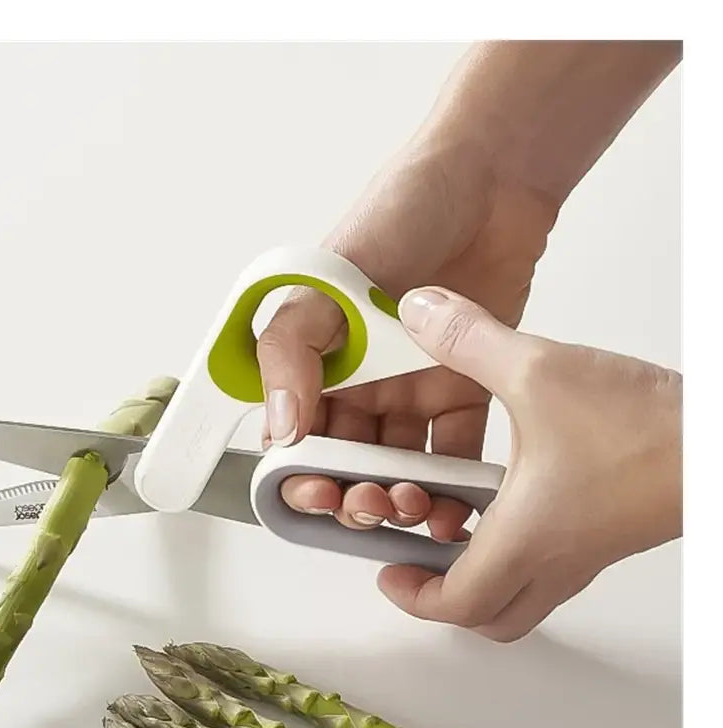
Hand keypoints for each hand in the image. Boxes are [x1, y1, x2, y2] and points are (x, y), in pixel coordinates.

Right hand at [257, 135, 557, 540]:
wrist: (489, 179)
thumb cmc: (398, 214)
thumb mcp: (324, 279)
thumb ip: (290, 351)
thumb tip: (280, 428)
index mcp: (318, 361)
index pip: (298, 436)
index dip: (303, 473)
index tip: (319, 493)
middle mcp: (361, 382)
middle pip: (349, 461)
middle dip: (356, 493)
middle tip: (373, 505)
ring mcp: (412, 388)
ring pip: (402, 464)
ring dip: (405, 494)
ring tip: (418, 506)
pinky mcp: (466, 387)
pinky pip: (457, 449)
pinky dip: (456, 480)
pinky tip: (457, 501)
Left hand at [377, 287, 681, 641]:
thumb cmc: (645, 428)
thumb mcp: (540, 370)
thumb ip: (470, 341)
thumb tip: (420, 312)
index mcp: (523, 538)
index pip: (455, 604)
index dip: (412, 596)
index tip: (387, 569)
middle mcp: (553, 559)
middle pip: (487, 616)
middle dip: (441, 597)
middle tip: (414, 558)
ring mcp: (584, 554)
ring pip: (520, 596)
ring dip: (479, 575)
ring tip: (450, 524)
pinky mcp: (605, 535)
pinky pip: (549, 566)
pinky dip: (515, 551)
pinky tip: (503, 496)